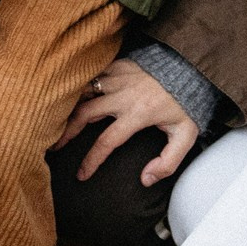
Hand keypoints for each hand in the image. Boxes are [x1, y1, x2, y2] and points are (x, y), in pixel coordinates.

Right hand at [56, 58, 199, 185]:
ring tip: (58, 120)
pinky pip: (92, 75)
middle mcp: (123, 96)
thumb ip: (168, 162)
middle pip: (84, 114)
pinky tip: (72, 96)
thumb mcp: (185, 136)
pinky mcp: (118, 66)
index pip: (107, 141)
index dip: (91, 160)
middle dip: (67, 132)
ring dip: (70, 107)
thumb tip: (146, 179)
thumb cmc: (186, 103)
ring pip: (84, 92)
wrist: (190, 68)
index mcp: (137, 114)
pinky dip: (80, 87)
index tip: (82, 174)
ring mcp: (118, 78)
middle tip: (56, 145)